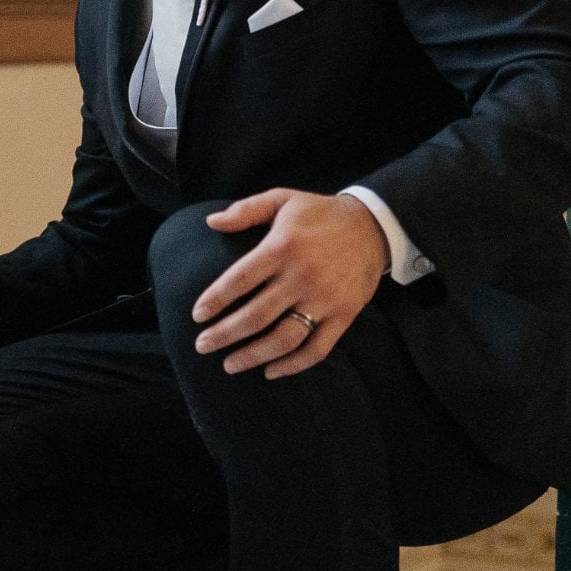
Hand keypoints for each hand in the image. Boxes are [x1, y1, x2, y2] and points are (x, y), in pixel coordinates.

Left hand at [189, 190, 388, 378]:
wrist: (373, 226)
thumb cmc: (319, 213)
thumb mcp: (282, 199)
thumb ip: (246, 210)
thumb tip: (210, 222)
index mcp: (282, 246)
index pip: (239, 280)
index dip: (215, 300)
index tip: (197, 316)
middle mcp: (302, 276)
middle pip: (256, 315)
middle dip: (224, 335)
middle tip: (202, 346)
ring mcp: (324, 299)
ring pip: (284, 338)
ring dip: (253, 356)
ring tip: (229, 365)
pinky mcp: (344, 315)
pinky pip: (317, 349)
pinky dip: (293, 366)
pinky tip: (271, 371)